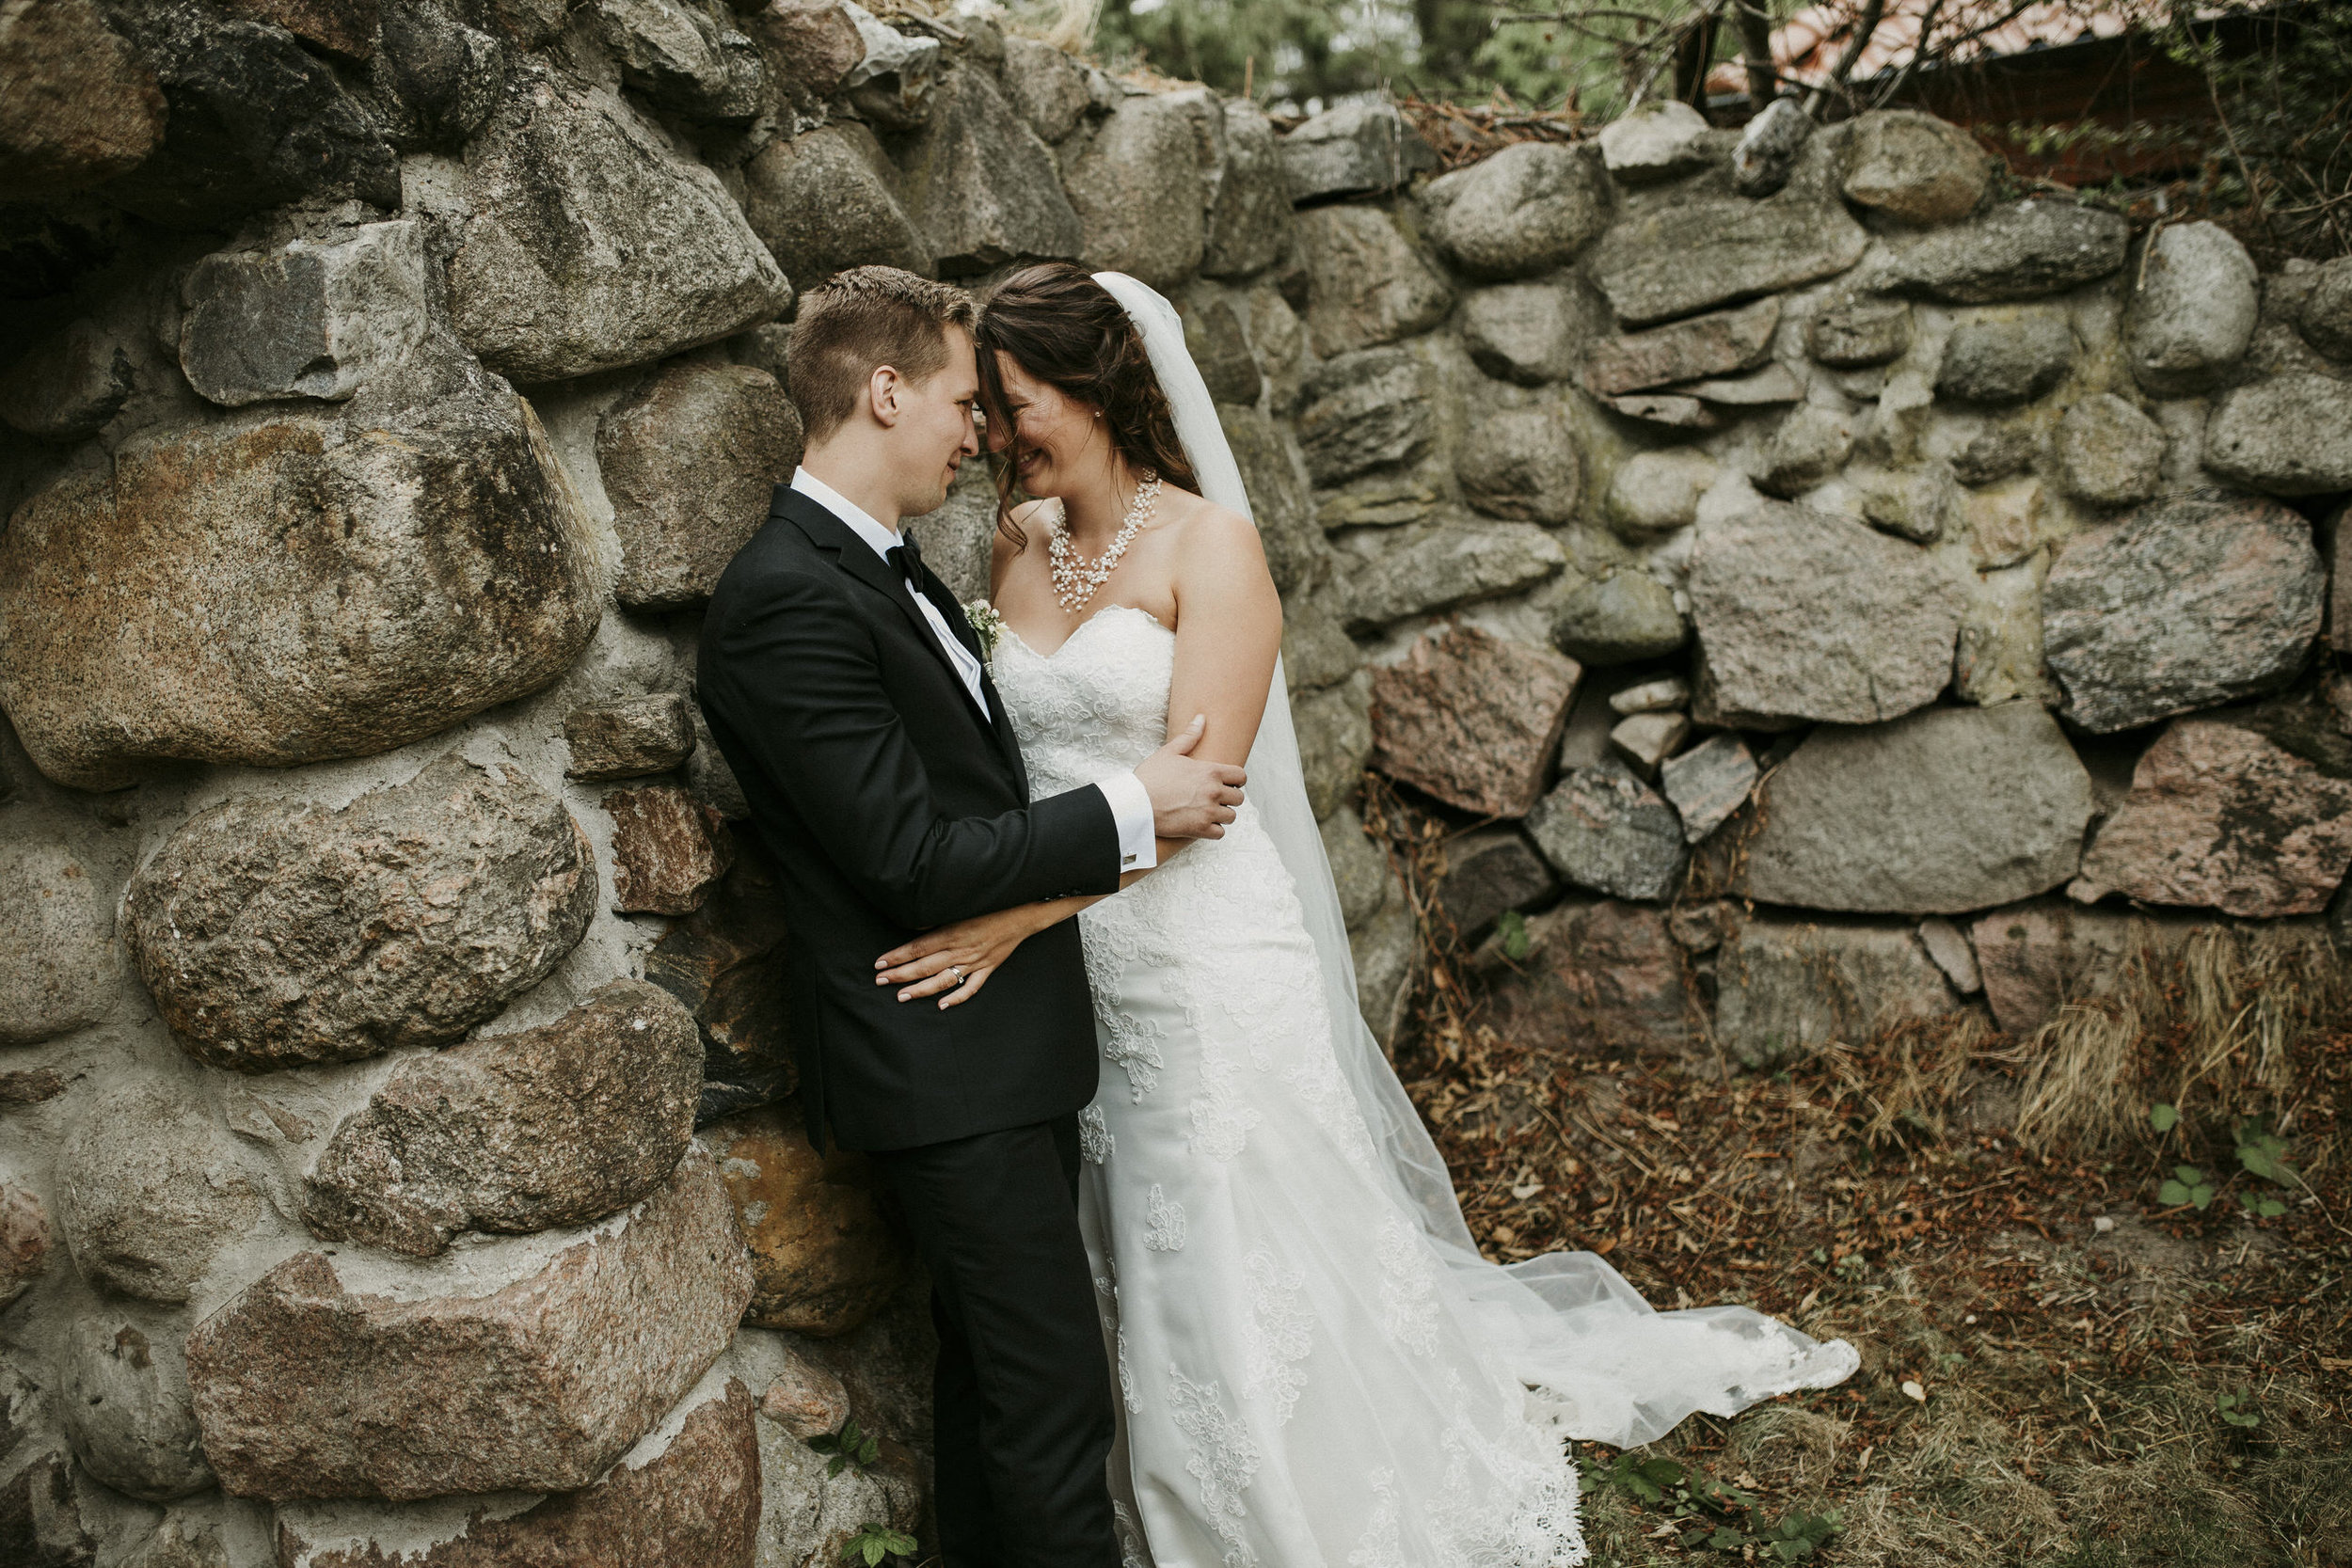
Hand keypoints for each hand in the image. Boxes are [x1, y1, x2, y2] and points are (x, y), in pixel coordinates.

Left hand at [875, 904, 1050, 1008]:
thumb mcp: (962, 907)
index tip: (880, 962)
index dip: (897, 956)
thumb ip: (939, 920)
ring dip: (921, 989)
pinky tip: (941, 1006)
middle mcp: (961, 950)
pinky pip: (971, 988)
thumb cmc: (991, 906)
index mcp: (953, 932)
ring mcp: (975, 962)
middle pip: (925, 966)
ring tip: (902, 996)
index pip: (918, 948)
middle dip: (900, 974)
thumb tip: (916, 927)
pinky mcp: (987, 969)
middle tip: (881, 980)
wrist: (1022, 913)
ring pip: (943, 980)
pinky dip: (956, 998)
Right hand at [1135, 713, 1244, 840]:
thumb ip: (1189, 736)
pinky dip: (1213, 830)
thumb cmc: (1150, 777)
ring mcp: (1208, 812)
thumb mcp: (1169, 752)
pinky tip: (1202, 824)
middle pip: (1239, 798)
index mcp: (1210, 771)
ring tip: (1208, 812)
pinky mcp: (1200, 829)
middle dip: (1229, 798)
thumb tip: (1202, 718)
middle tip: (1214, 798)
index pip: (1241, 776)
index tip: (1226, 783)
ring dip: (1221, 815)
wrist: (1134, 804)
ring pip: (1231, 816)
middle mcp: (1214, 791)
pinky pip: (1220, 833)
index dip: (1235, 780)